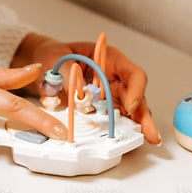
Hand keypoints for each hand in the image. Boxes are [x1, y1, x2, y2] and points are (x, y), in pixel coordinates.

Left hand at [13, 33, 161, 144]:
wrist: (41, 62)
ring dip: (137, 124)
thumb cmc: (52, 54)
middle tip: (150, 132)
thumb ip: (67, 76)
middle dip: (143, 114)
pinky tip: (127, 138)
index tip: (129, 106)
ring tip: (147, 138)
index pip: (132, 74)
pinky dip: (120, 128)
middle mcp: (113, 77)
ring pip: (129, 109)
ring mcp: (108, 93)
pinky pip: (112, 117)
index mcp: (110, 59)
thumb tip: (77, 95)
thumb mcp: (56, 59)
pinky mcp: (99, 106)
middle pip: (136, 95)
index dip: (135, 90)